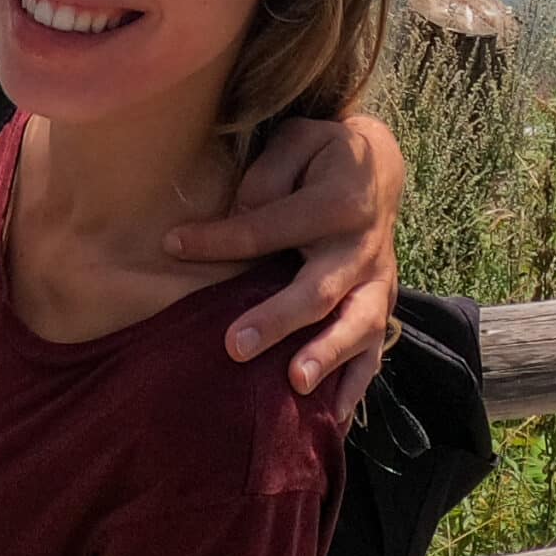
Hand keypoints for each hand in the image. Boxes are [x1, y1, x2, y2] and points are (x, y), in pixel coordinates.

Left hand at [165, 112, 403, 422]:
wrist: (379, 170)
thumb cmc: (323, 155)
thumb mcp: (299, 139)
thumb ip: (271, 172)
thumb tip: (244, 208)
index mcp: (339, 201)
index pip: (271, 225)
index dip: (221, 238)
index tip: (172, 245)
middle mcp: (363, 248)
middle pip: (319, 289)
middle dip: (277, 320)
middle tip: (234, 346)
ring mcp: (378, 282)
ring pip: (357, 326)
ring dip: (326, 356)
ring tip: (295, 383)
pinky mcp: (382, 305)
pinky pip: (375, 349)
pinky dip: (357, 383)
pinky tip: (334, 416)